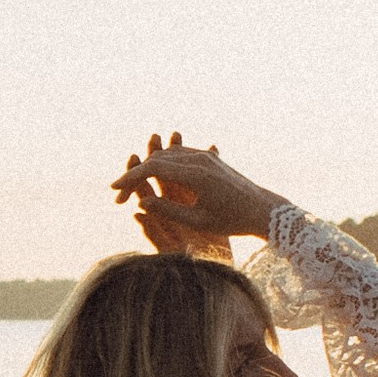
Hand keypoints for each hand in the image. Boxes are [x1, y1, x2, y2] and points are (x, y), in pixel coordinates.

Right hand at [111, 134, 283, 255]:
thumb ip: (168, 211)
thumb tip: (142, 202)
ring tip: (133, 187)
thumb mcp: (198, 221)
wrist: (262, 209)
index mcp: (195, 175)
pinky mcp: (210, 158)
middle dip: (135, 175)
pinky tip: (154, 179)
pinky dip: (163, 165)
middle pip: (157, 159)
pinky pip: (179, 156)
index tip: (114, 190)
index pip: (153, 169)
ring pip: (167, 155)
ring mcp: (206, 156)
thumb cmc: (232, 221)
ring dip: (148, 169)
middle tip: (120, 194)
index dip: (130, 178)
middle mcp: (199, 160)